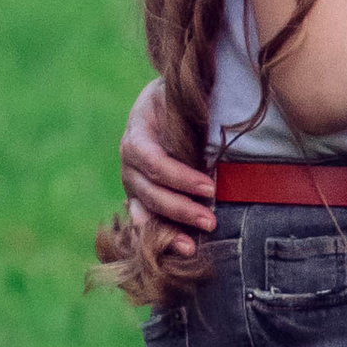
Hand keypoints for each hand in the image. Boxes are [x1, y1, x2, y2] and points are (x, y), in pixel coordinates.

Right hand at [122, 77, 216, 253]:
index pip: (153, 161)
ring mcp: (131, 182)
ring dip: (168, 231)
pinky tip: (178, 250)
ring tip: (191, 248)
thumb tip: (217, 123)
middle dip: (180, 209)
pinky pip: (143, 221)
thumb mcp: (183, 97)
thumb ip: (193, 111)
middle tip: (211, 222)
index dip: (179, 177)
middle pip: (149, 191)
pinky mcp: (139, 197)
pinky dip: (159, 237)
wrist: (167, 102)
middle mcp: (128, 161)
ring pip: (144, 211)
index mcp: (138, 133)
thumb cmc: (181, 100)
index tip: (209, 188)